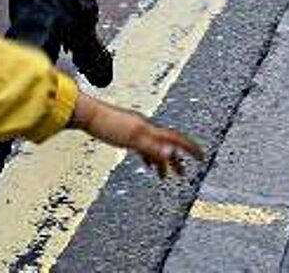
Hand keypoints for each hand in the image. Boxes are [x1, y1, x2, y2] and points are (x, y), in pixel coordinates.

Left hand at [71, 95, 202, 177]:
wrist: (86, 114)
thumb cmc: (106, 124)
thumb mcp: (132, 140)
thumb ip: (152, 148)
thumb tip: (171, 154)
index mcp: (149, 129)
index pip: (175, 139)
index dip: (190, 148)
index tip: (202, 157)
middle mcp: (144, 128)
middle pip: (166, 145)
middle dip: (177, 160)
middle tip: (184, 174)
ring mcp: (134, 130)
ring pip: (154, 147)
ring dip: (161, 161)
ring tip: (164, 175)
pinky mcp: (124, 133)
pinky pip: (142, 146)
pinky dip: (148, 156)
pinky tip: (146, 164)